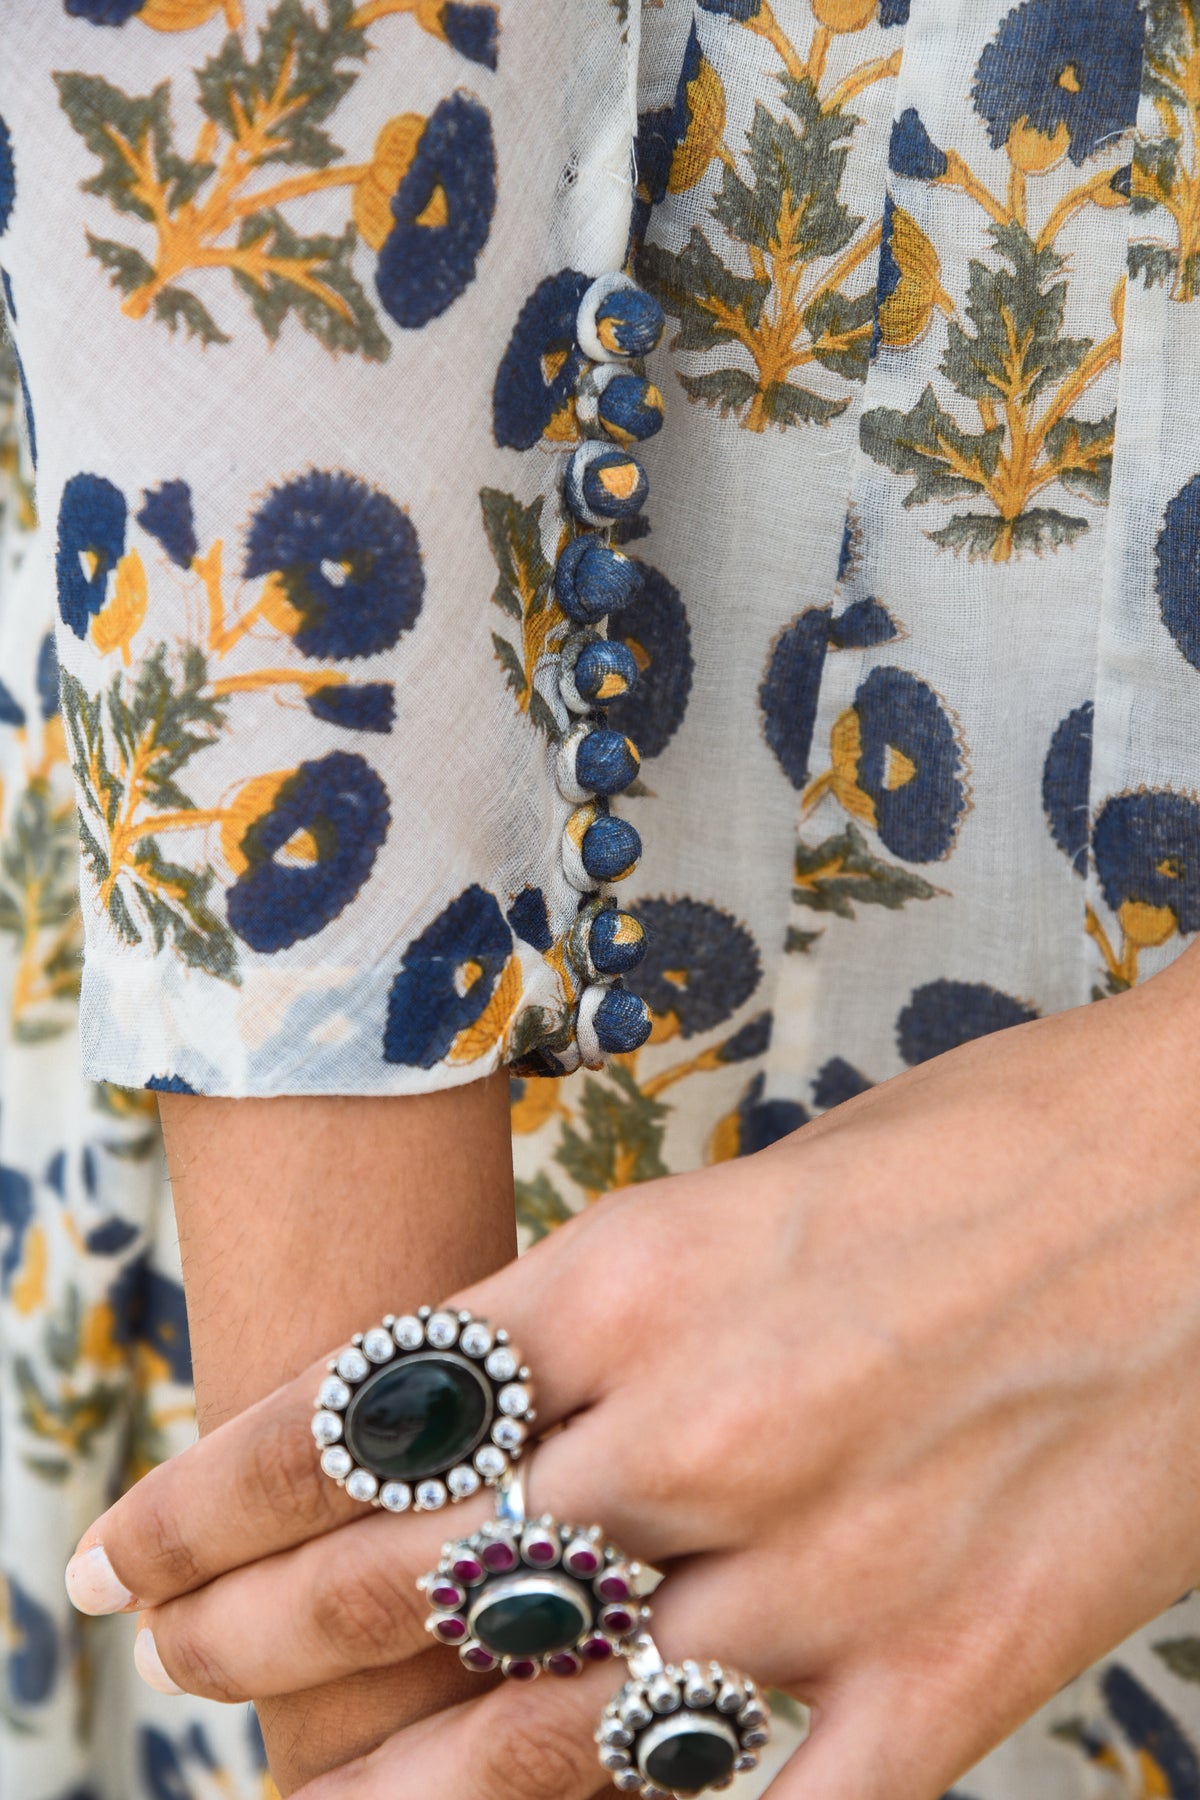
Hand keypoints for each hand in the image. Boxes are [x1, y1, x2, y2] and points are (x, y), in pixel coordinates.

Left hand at [67, 953, 1199, 1798]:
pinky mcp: (949, 1673)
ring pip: (541, 1724)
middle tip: (172, 1651)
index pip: (363, 1407)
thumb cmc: (1000, 1138)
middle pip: (413, 1570)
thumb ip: (637, 1318)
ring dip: (390, 1773)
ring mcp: (822, 1568)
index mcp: (646, 1268)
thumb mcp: (768, 1188)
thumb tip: (521, 1411)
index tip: (132, 1542)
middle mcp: (703, 1426)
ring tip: (289, 1795)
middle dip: (260, 1626)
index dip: (217, 1488)